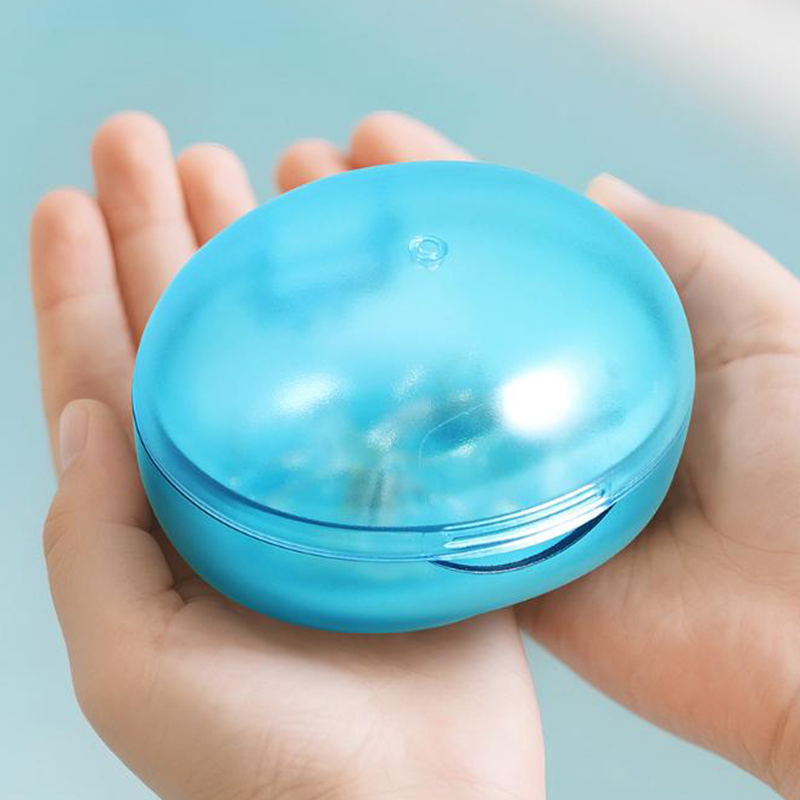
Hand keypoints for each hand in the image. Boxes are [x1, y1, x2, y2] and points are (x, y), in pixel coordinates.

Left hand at [31, 113, 544, 799]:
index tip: (68, 198)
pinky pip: (375, 379)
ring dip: (258, 258)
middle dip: (162, 234)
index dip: (78, 285)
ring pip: (280, 343)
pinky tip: (358, 263)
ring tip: (250, 172)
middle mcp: (234, 481)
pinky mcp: (400, 483)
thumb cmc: (265, 766)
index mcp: (160, 517)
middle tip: (149, 142)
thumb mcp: (137, 668)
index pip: (103, 377)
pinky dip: (363, 319)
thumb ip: (94, 542)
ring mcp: (320, 475)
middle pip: (186, 336)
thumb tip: (83, 412)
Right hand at [283, 116, 799, 794]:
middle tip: (294, 187)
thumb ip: (683, 253)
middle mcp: (538, 410)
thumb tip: (594, 187)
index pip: (500, 256)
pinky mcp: (483, 561)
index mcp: (596, 353)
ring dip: (339, 342)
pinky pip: (407, 506)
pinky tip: (288, 397)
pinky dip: (352, 456)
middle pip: (435, 320)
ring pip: (406, 403)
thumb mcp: (765, 326)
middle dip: (365, 252)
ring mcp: (504, 485)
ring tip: (263, 267)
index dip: (438, 193)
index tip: (370, 144)